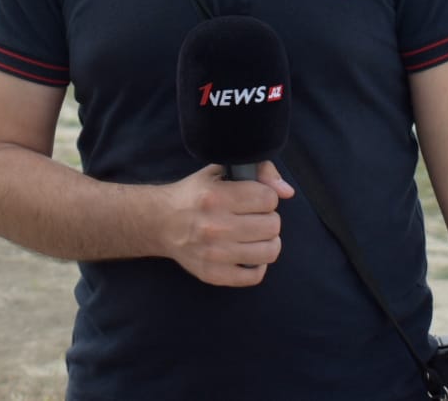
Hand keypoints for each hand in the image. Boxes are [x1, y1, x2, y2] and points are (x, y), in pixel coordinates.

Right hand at [159, 162, 294, 286]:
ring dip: (267, 241)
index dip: (266, 197)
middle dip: (268, 218)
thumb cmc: (194, 194)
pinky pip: (254, 276)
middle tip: (254, 217)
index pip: (268, 198)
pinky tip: (248, 254)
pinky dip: (257, 265)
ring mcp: (215, 254)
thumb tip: (287, 192)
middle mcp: (215, 226)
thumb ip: (258, 171)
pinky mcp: (213, 275)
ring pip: (269, 251)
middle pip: (272, 225)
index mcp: (217, 197)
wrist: (160, 222)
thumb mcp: (219, 171)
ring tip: (255, 236)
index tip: (255, 198)